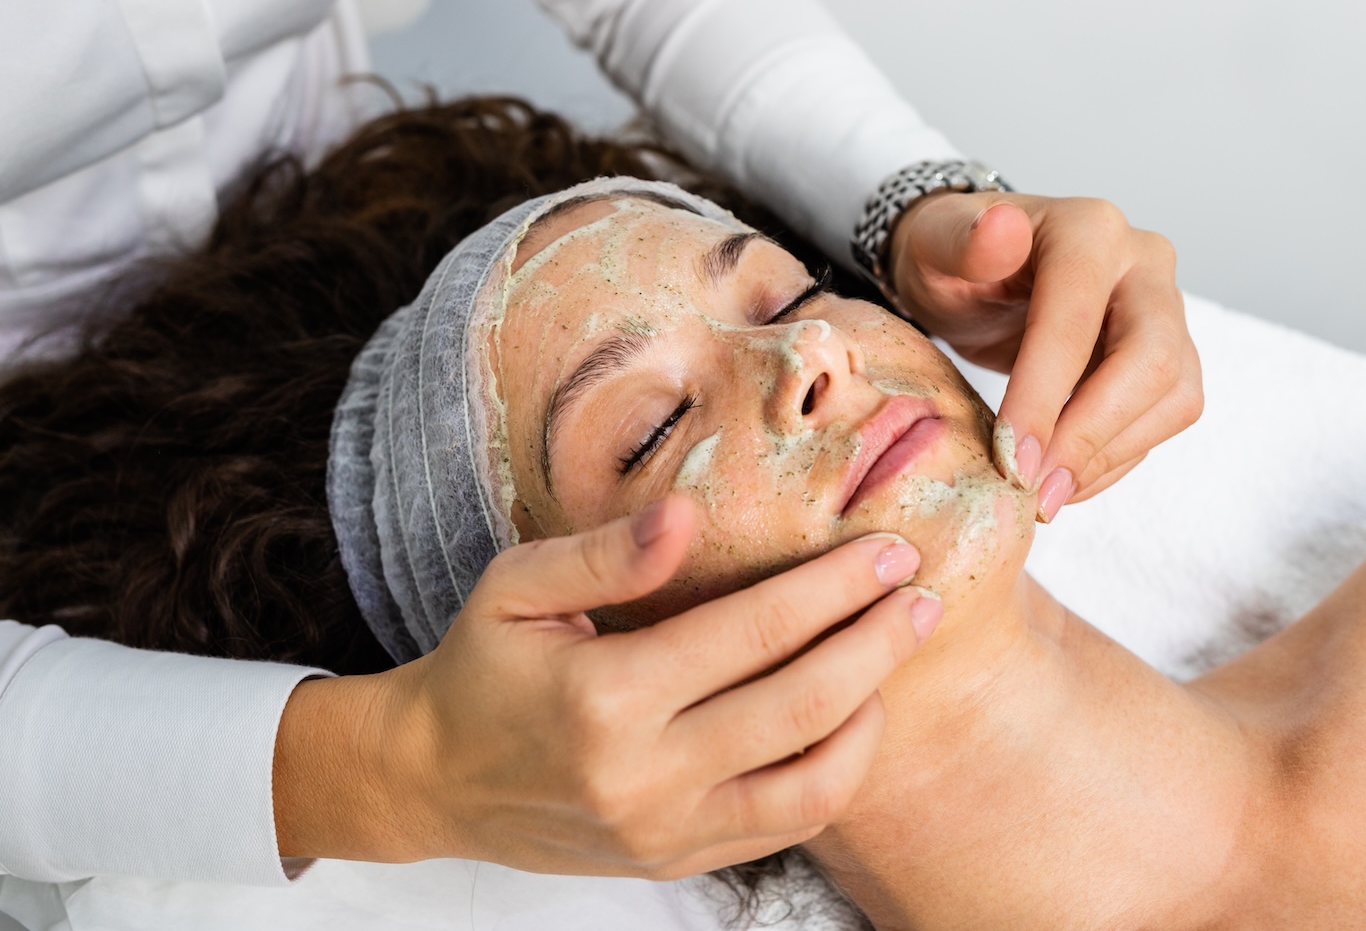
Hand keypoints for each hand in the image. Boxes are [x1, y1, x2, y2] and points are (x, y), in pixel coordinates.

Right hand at [273, 495, 939, 877]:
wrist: (436, 780)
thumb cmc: (481, 667)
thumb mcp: (517, 587)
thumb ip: (606, 552)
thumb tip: (688, 514)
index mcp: (604, 696)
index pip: (751, 632)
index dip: (830, 587)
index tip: (884, 549)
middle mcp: (644, 776)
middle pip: (801, 704)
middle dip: (876, 642)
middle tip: (919, 593)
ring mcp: (665, 832)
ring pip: (812, 784)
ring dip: (871, 714)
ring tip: (893, 656)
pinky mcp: (676, 860)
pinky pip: (785, 824)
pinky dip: (834, 771)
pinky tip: (850, 717)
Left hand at [887, 191, 1202, 521]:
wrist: (974, 270)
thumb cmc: (949, 258)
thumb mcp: (932, 243)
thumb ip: (958, 240)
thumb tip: (999, 228)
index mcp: (1088, 229)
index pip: (1077, 320)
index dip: (1045, 395)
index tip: (1009, 458)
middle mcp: (1143, 263)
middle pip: (1153, 360)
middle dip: (1091, 435)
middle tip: (1033, 489)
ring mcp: (1164, 311)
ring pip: (1174, 397)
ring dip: (1108, 456)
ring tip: (1043, 495)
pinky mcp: (1169, 355)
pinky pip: (1162, 419)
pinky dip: (1113, 460)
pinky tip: (1061, 480)